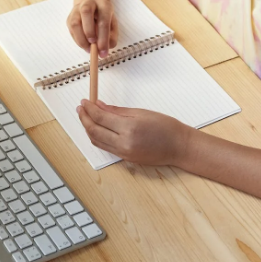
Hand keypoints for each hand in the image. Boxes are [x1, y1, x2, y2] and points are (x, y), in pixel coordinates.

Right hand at [67, 0, 117, 56]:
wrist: (93, 8)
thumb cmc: (104, 19)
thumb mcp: (112, 26)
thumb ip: (111, 37)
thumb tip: (104, 49)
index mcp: (104, 5)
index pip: (103, 20)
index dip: (103, 38)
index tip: (103, 53)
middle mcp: (89, 3)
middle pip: (86, 12)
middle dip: (89, 31)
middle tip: (93, 46)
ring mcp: (77, 9)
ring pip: (75, 23)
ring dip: (81, 39)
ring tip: (88, 49)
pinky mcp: (69, 17)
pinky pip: (71, 30)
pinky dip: (77, 40)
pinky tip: (84, 45)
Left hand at [76, 99, 192, 166]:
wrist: (179, 147)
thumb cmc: (166, 127)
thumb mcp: (141, 113)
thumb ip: (117, 111)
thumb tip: (100, 106)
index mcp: (129, 128)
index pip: (100, 117)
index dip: (89, 109)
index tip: (84, 102)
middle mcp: (124, 143)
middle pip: (94, 131)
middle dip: (84, 119)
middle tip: (81, 108)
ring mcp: (124, 153)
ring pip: (97, 142)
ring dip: (89, 129)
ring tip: (85, 117)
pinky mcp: (126, 159)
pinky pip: (106, 148)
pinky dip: (98, 138)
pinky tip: (97, 129)